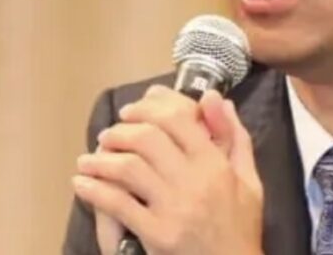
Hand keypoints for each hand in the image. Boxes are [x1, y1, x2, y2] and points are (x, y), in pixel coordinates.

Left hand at [72, 87, 263, 254]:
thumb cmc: (241, 225)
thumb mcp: (250, 178)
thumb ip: (234, 136)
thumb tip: (217, 99)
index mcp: (215, 163)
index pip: (178, 120)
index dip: (149, 108)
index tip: (130, 111)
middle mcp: (194, 180)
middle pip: (148, 139)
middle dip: (121, 131)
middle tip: (108, 134)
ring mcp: (173, 208)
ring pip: (129, 168)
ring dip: (102, 159)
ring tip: (89, 159)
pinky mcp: (157, 234)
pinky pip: (118, 205)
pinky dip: (94, 190)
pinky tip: (82, 184)